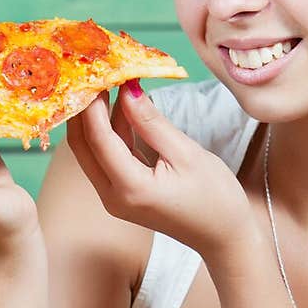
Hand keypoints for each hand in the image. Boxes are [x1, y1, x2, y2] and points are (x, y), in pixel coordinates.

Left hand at [66, 82, 255, 262]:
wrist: (225, 238)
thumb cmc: (215, 199)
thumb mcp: (186, 153)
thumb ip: (151, 122)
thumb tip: (127, 89)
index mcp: (130, 188)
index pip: (97, 137)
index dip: (94, 101)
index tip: (98, 69)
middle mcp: (113, 197)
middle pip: (82, 145)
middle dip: (84, 108)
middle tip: (95, 73)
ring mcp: (115, 198)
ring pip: (92, 150)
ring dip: (97, 118)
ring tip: (111, 81)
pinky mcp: (122, 195)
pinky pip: (108, 158)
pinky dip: (111, 132)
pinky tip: (123, 106)